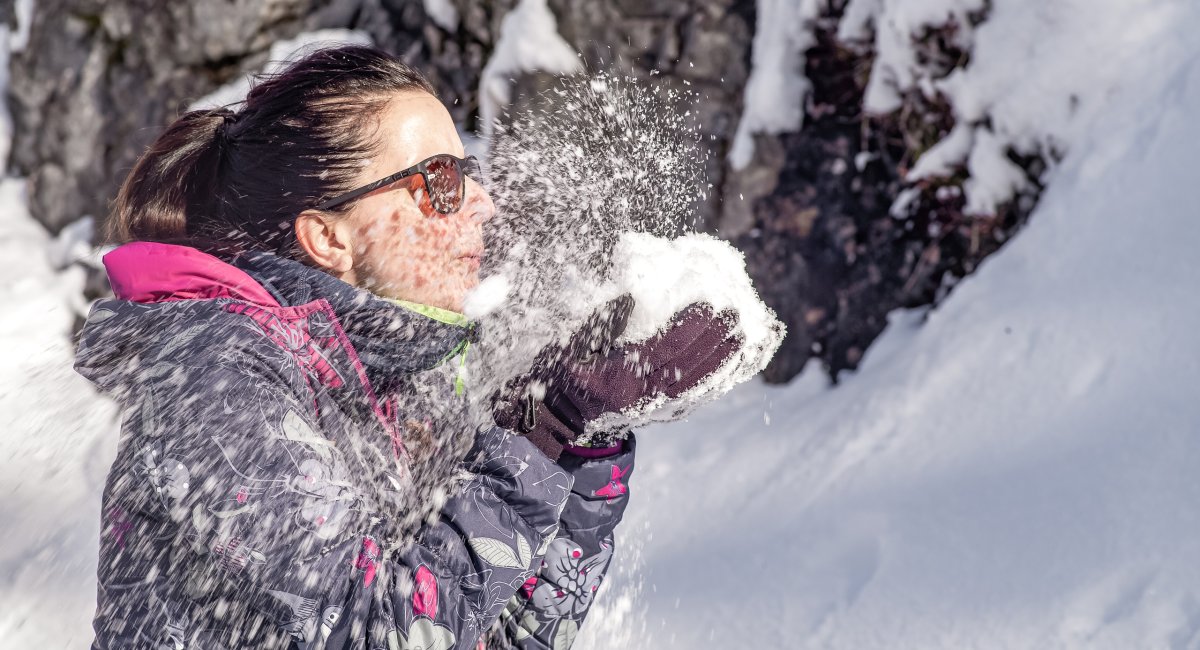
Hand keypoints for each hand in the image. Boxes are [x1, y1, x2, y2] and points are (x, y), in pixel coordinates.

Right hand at [494, 296, 739, 459]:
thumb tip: (630, 296)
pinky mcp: (656, 411)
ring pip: (695, 383)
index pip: (665, 350)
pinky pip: (692, 395)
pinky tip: (728, 362)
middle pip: (687, 366)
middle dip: (713, 340)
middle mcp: (641, 396)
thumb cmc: (560, 375)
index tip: (710, 304)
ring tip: (740, 334)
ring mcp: (651, 407)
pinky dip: (712, 378)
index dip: (690, 327)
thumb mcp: (571, 344)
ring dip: (720, 359)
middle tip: (735, 313)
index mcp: (620, 378)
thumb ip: (601, 321)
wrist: (560, 421)